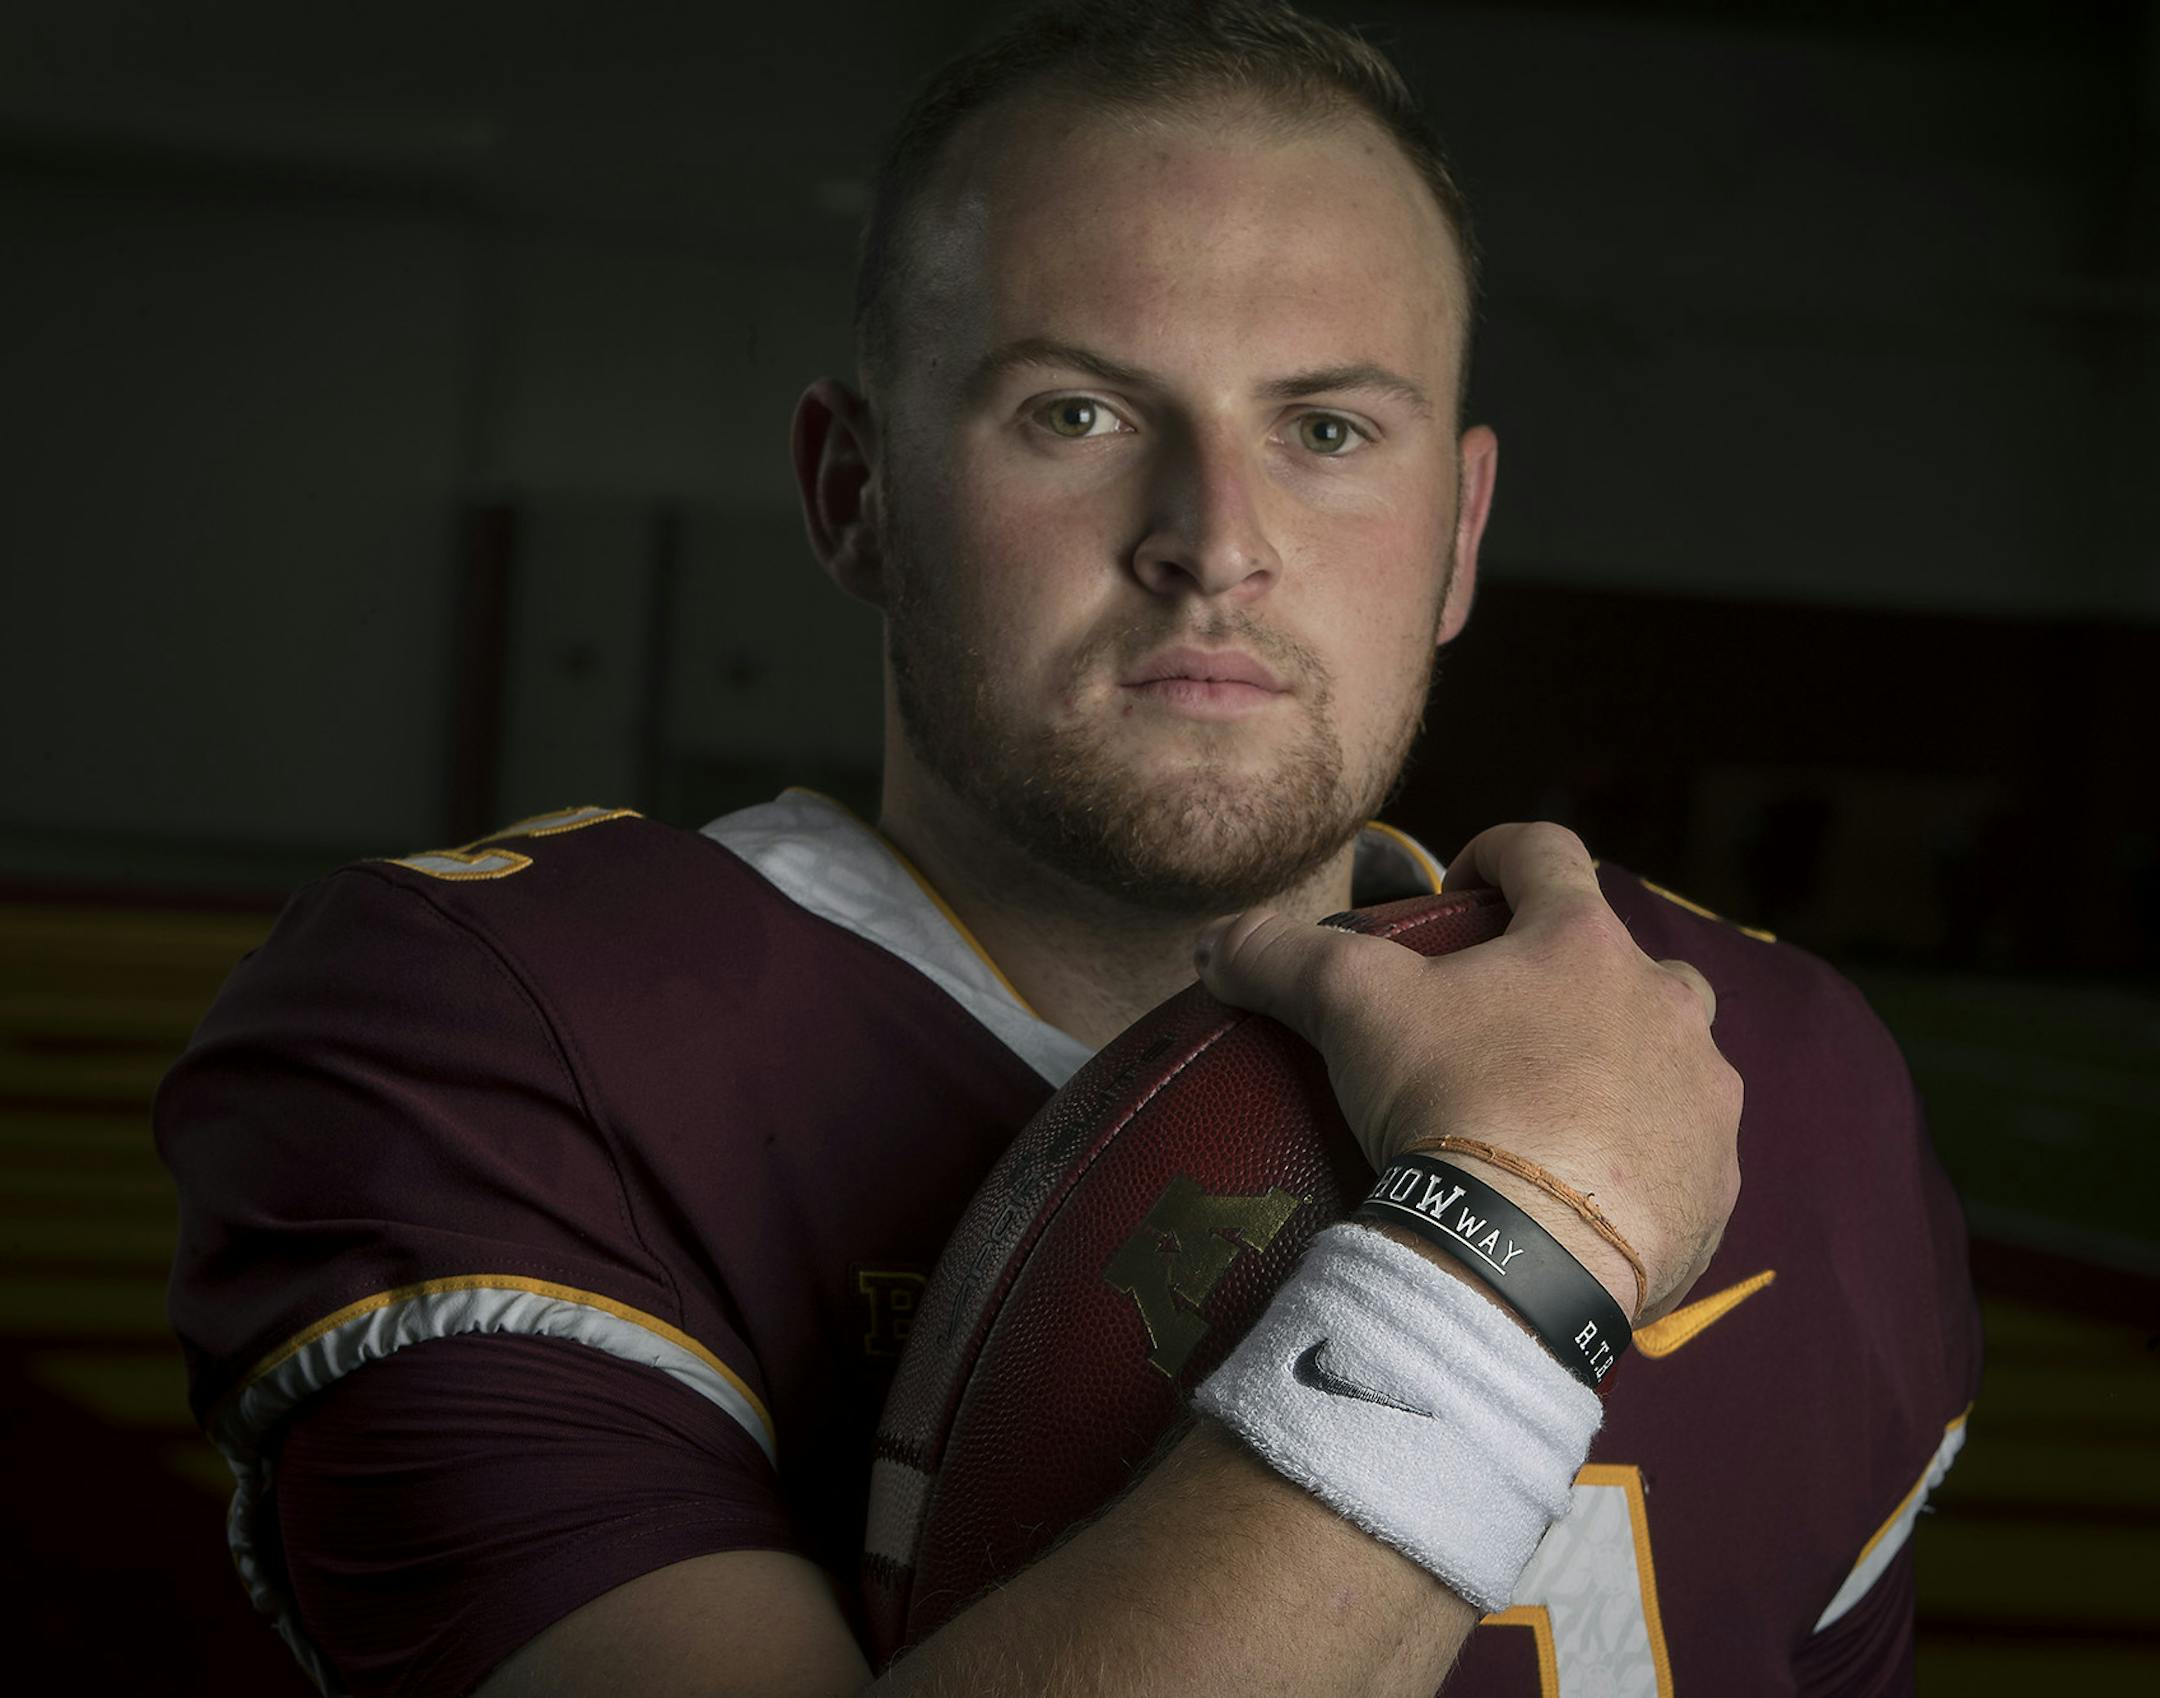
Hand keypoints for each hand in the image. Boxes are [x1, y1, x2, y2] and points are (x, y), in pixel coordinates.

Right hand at [1195, 822, 1740, 1322]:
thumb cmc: (1449, 1101)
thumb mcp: (1348, 1009)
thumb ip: (1279, 956)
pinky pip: (1683, 1156)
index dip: (1498, 853)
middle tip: (1510, 1024)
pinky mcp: (1716, 1185)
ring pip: (1673, 1057)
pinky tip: (1583, 1196)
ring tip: (1552, 1114)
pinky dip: (1640, 1162)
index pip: (1546, 852)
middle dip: (1576, 977)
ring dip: (1623, 1068)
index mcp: (1583, 942)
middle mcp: (1665, 1004)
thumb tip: (1216, 942)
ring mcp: (1701, 1097)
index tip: (1464, 885)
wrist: (1526, 1255)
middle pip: (1627, 959)